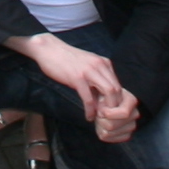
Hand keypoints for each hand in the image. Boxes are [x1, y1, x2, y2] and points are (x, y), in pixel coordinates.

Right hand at [13, 34, 137, 144]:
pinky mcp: (77, 78)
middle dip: (114, 106)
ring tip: (100, 118)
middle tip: (107, 117)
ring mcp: (89, 71)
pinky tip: (88, 116)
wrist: (49, 49)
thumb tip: (103, 98)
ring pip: (108, 92)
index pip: (118, 85)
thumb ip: (97, 79)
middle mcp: (100, 65)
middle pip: (116, 90)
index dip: (117, 101)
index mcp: (104, 63)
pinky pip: (88, 98)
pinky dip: (90, 110)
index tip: (110, 111)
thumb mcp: (87, 66)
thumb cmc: (67, 60)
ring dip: (105, 109)